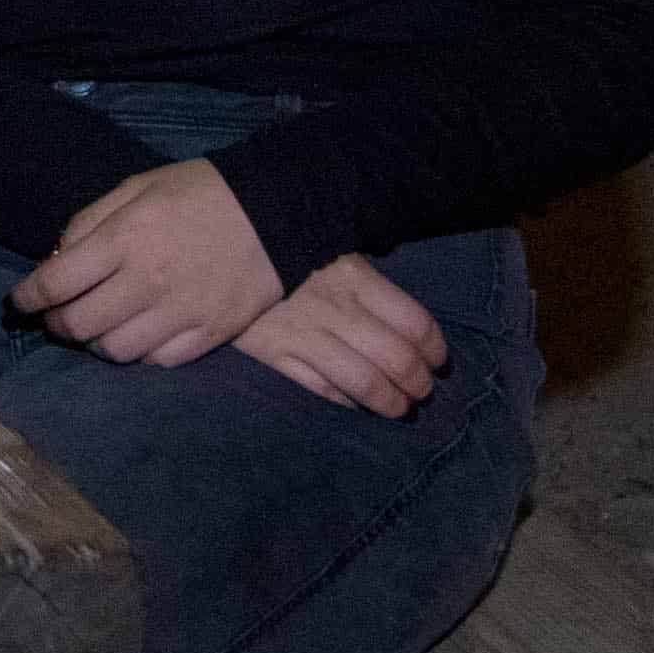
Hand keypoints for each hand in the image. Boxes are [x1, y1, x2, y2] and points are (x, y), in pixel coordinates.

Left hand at [20, 160, 280, 366]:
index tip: (17, 305)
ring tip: (94, 329)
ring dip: (94, 343)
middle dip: (56, 326)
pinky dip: (138, 353)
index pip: (56, 283)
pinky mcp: (209, 334)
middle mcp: (147, 282)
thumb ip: (90, 223)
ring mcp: (179, 313)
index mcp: (124, 240)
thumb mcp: (136, 187)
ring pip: (115, 351)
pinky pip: (157, 360)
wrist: (275, 210)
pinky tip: (136, 335)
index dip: (27, 299)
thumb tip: (56, 260)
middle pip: (79, 326)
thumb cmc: (198, 192)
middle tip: (54, 319)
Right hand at [230, 253, 450, 419]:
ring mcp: (306, 335)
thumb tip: (408, 323)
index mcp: (357, 278)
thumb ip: (368, 282)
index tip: (439, 361)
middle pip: (396, 359)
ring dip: (390, 403)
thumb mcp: (332, 249)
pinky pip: (321, 388)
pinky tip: (356, 404)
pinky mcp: (276, 354)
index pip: (414, 323)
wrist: (214, 247)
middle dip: (418, 383)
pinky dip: (346, 402)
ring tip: (399, 408)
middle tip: (422, 391)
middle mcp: (338, 310)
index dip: (435, 349)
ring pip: (363, 382)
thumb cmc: (283, 244)